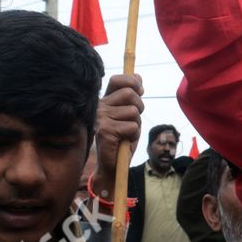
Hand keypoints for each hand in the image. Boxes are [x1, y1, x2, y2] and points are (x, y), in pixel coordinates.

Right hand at [91, 74, 144, 201]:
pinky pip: (132, 127)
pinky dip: (134, 135)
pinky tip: (124, 142)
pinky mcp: (105, 131)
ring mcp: (101, 118)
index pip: (117, 79)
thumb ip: (132, 96)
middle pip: (130, 94)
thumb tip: (138, 77)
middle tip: (133, 121)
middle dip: (139, 107)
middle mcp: (100, 107)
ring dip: (136, 124)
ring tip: (126, 134)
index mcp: (105, 100)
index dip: (132, 82)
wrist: (113, 165)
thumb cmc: (122, 139)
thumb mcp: (130, 114)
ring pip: (133, 112)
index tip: (140, 90)